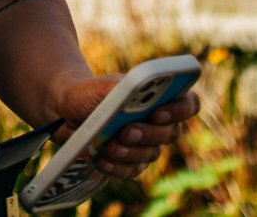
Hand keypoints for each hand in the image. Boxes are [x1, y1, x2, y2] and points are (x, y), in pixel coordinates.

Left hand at [48, 70, 198, 178]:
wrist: (67, 110)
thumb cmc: (90, 93)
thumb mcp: (102, 85)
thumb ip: (124, 87)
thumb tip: (138, 94)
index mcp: (160, 96)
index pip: (188, 104)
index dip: (180, 110)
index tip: (157, 112)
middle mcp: (159, 122)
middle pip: (170, 133)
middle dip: (148, 134)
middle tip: (126, 132)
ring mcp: (147, 145)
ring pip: (150, 154)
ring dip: (131, 152)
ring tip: (109, 148)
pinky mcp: (132, 163)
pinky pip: (132, 170)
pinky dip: (117, 167)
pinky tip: (102, 161)